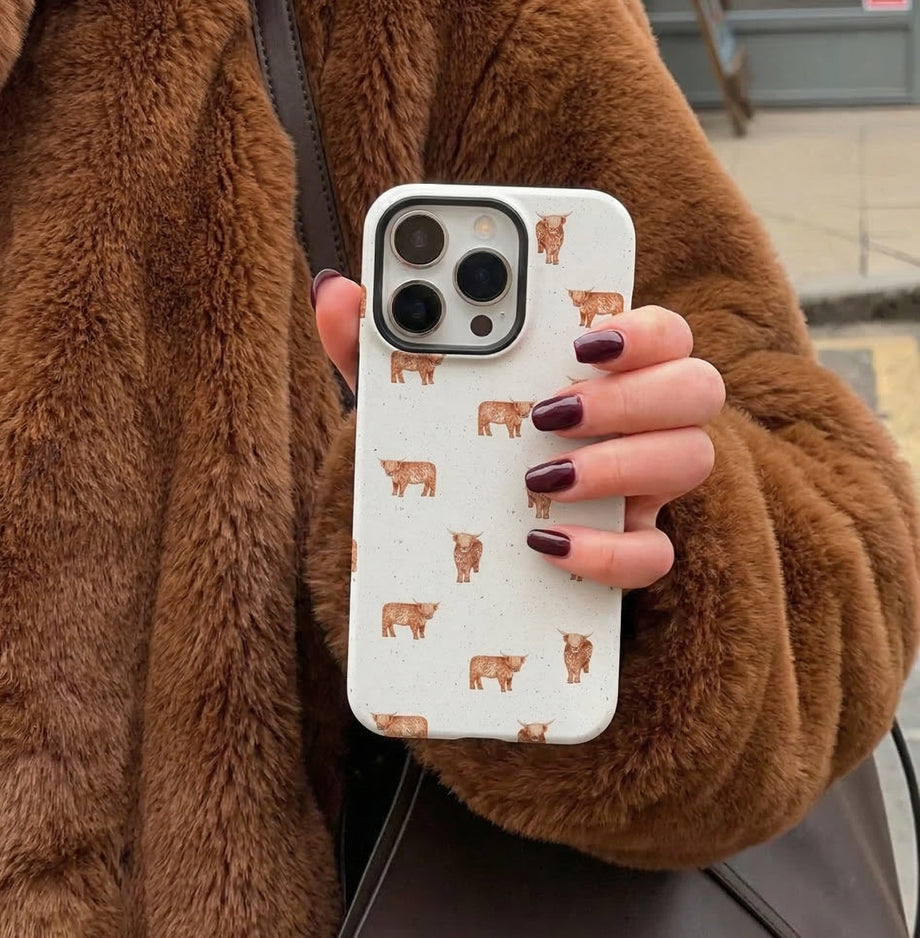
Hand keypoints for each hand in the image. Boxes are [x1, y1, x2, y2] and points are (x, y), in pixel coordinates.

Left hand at [312, 272, 724, 589]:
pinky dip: (606, 551)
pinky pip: (654, 555)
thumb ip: (379, 345)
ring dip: (622, 465)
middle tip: (550, 412)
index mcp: (599, 370)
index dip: (644, 326)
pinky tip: (544, 540)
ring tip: (540, 477)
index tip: (585, 336)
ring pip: (692, 459)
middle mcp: (640, 420)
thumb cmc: (449, 445)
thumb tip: (335, 291)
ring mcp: (643, 486)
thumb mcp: (411, 397)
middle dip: (629, 396)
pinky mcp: (629, 549)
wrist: (456, 536)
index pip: (662, 327)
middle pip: (694, 386)